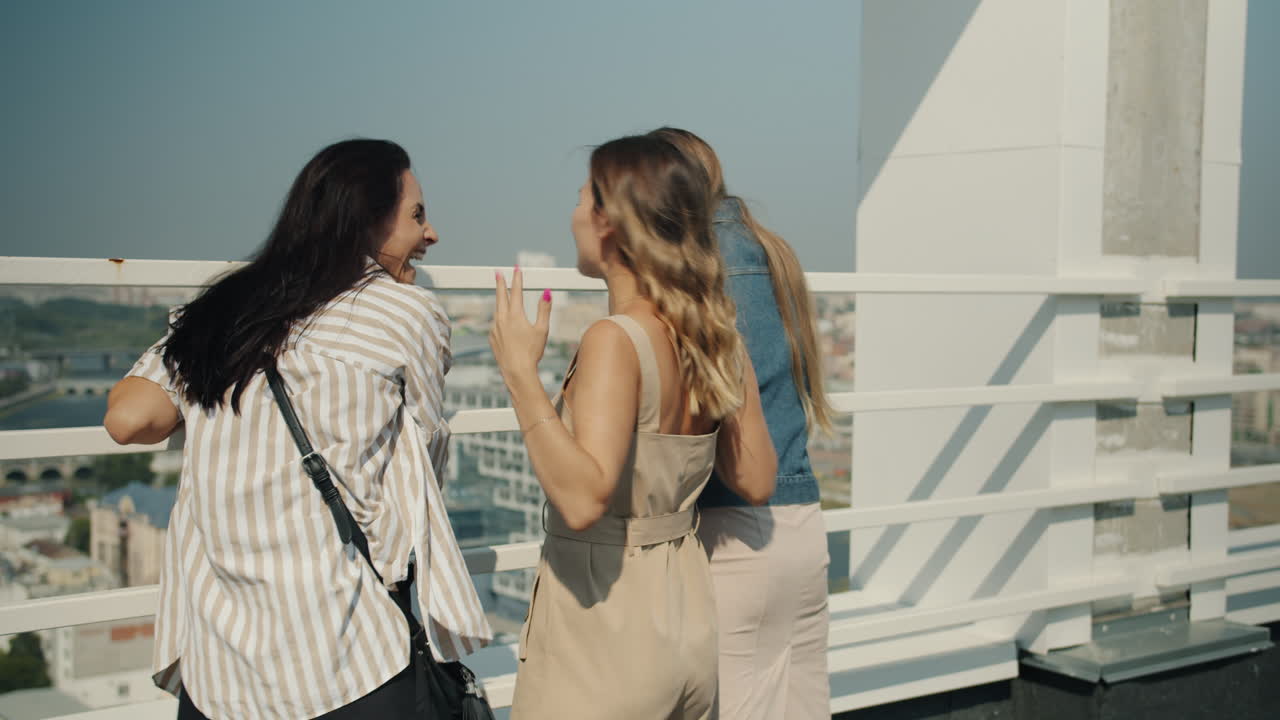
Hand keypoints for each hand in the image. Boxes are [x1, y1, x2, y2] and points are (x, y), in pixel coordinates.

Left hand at [490, 267, 550, 386]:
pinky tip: (505, 324)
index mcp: (515, 315)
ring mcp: (494, 328)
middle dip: (500, 283)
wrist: (516, 371)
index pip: (516, 292)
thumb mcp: (542, 330)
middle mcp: (502, 319)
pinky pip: (495, 324)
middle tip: (498, 273)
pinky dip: (500, 319)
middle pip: (500, 296)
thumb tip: (547, 292)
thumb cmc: (532, 351)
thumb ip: (544, 309)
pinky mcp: (492, 337)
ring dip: (500, 301)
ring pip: (497, 310)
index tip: (517, 269)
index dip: (517, 279)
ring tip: (502, 295)